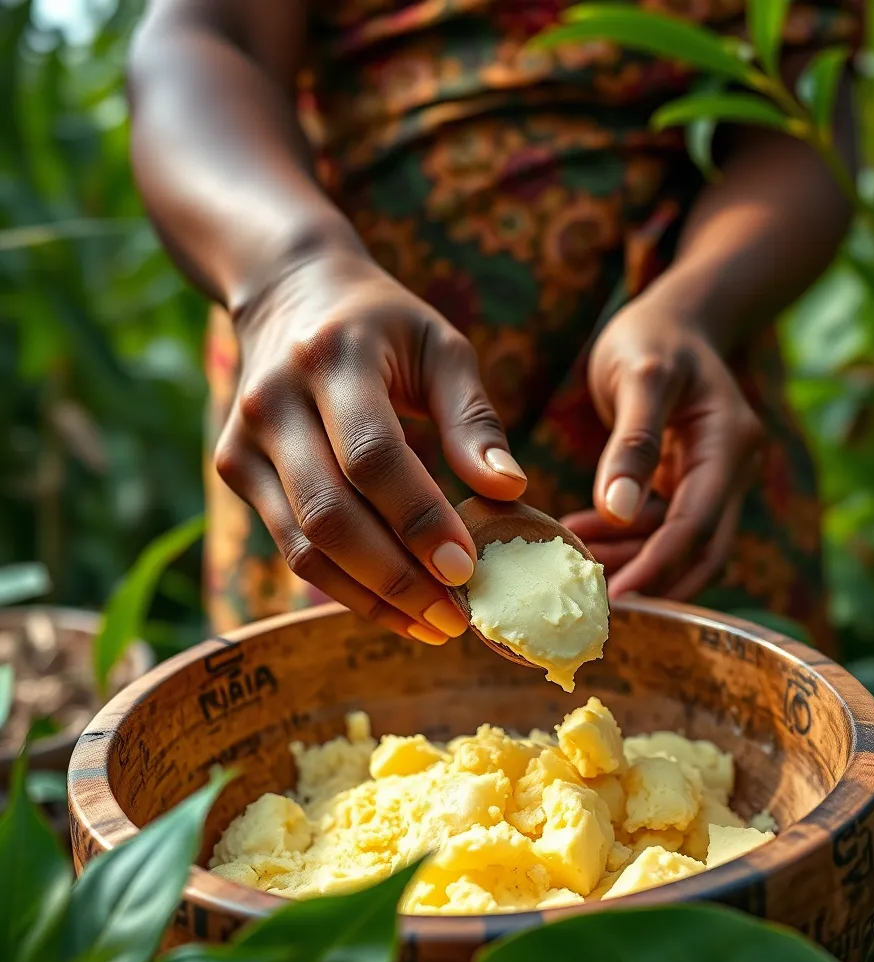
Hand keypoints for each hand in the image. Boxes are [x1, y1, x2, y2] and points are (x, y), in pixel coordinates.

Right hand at [213, 249, 527, 642]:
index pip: (373, 457)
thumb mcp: (440, 347)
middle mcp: (273, 401)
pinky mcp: (234, 469)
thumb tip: (509, 492)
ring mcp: (243, 440)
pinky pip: (291, 546)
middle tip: (457, 618)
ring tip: (432, 625)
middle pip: (331, 514)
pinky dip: (344, 586)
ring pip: (304, 544)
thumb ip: (473, 419)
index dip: (420, 519)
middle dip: (397, 577)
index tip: (469, 569)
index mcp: (331, 359)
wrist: (289, 294)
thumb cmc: (383, 324)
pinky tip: (394, 606)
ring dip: (371, 597)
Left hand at [562, 284, 762, 601]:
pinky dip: (625, 536)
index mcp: (731, 444)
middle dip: (650, 580)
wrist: (673, 317)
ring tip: (572, 562)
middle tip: (591, 604)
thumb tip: (618, 514)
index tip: (615, 599)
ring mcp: (714, 477)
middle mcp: (733, 468)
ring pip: (679, 542)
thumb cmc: (654, 337)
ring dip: (630, 559)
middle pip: (700, 549)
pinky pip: (662, 523)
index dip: (657, 565)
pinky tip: (580, 532)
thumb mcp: (640, 377)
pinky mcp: (688, 480)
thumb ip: (631, 444)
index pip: (697, 524)